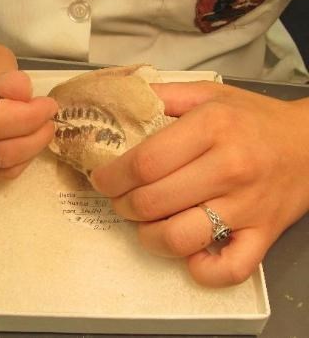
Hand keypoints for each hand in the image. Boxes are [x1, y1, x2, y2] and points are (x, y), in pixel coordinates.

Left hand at [91, 81, 308, 286]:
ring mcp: (247, 207)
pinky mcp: (263, 235)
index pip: (145, 163)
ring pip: (180, 238)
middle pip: (154, 202)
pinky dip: (200, 270)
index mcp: (211, 128)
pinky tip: (188, 254)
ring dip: (148, 237)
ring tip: (145, 224)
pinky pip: (228, 269)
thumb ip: (163, 95)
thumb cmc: (252, 118)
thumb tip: (120, 103)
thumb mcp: (208, 94)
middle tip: (121, 199)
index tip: (101, 180)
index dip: (112, 176)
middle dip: (123, 206)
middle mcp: (229, 168)